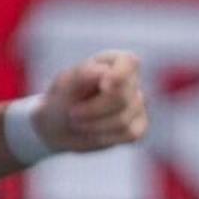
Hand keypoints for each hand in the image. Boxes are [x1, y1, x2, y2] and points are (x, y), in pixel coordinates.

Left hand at [34, 50, 148, 154]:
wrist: (59, 126)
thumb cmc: (61, 99)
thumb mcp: (63, 85)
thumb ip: (83, 74)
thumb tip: (105, 72)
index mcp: (113, 61)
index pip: (129, 62)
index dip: (119, 75)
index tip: (103, 86)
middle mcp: (130, 80)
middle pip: (123, 97)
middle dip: (94, 109)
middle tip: (73, 113)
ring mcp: (137, 103)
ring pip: (124, 120)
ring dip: (94, 125)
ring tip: (78, 123)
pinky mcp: (139, 125)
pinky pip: (130, 134)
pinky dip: (105, 137)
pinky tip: (93, 133)